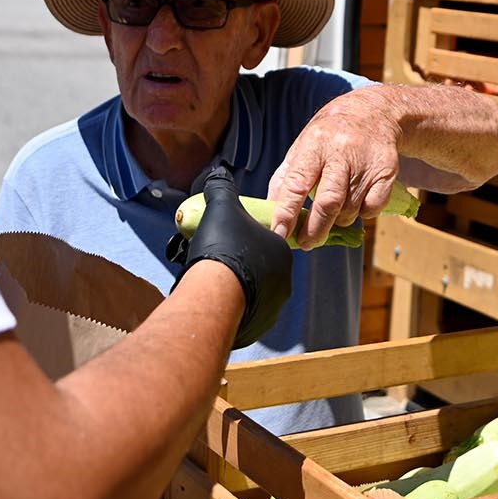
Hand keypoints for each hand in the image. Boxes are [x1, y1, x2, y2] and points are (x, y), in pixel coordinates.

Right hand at [165, 166, 292, 347]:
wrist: (213, 292)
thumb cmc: (222, 247)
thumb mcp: (222, 208)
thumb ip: (222, 189)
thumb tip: (218, 175)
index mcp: (280, 249)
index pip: (268, 241)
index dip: (247, 240)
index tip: (230, 242)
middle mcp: (284, 277)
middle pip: (261, 268)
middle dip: (243, 265)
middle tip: (220, 262)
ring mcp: (274, 303)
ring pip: (256, 292)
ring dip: (240, 288)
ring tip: (216, 283)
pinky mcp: (260, 323)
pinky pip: (249, 314)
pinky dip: (235, 309)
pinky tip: (218, 303)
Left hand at [265, 94, 402, 248]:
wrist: (374, 112)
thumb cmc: (330, 135)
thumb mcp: (303, 147)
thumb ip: (286, 177)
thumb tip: (270, 211)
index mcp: (314, 146)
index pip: (296, 184)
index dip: (286, 212)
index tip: (278, 234)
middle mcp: (341, 153)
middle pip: (328, 203)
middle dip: (315, 230)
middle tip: (306, 243)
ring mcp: (365, 163)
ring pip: (349, 210)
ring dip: (338, 220)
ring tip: (333, 211)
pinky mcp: (386, 171)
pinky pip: (372, 208)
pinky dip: (362, 214)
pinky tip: (357, 201)